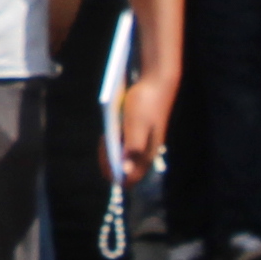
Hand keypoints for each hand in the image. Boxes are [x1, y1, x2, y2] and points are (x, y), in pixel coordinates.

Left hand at [113, 66, 176, 180]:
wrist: (157, 81)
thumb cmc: (147, 103)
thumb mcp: (136, 125)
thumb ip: (133, 148)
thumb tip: (126, 172)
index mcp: (147, 154)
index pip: (130, 178)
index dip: (114, 174)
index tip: (104, 160)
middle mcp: (146, 152)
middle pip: (124, 169)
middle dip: (109, 160)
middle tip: (103, 142)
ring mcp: (142, 143)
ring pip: (122, 157)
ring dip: (110, 150)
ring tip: (105, 135)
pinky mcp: (138, 133)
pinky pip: (123, 144)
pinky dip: (114, 140)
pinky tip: (110, 130)